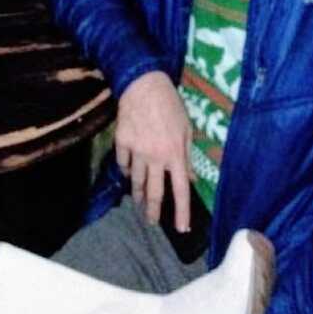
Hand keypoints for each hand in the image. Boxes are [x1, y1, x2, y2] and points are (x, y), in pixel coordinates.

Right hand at [115, 70, 192, 227]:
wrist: (143, 84)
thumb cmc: (170, 105)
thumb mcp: (186, 129)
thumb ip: (188, 156)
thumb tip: (191, 179)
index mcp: (175, 154)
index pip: (180, 190)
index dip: (182, 212)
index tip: (181, 229)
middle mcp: (156, 157)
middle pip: (153, 192)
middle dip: (152, 211)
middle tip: (151, 222)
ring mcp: (137, 150)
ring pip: (135, 180)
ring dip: (137, 193)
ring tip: (138, 202)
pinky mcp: (121, 141)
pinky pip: (123, 163)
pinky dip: (126, 170)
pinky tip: (127, 172)